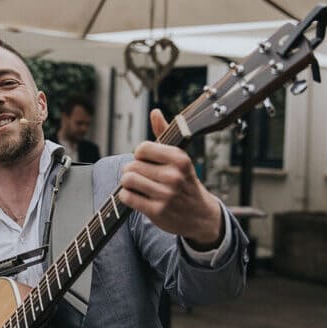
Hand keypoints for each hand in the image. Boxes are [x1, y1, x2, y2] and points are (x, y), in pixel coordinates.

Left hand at [117, 109, 223, 247]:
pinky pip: (127, 197)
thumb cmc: (185, 182)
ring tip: (136, 186)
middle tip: (140, 176)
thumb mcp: (180, 158)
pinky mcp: (157, 211)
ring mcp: (165, 194)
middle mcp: (173, 176)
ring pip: (128, 180)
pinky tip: (136, 197)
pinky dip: (127, 196)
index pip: (142, 148)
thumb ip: (165, 134)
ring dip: (127, 184)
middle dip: (131, 171)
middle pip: (132, 166)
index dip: (139, 155)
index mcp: (179, 159)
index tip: (146, 161)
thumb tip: (154, 112)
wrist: (200, 215)